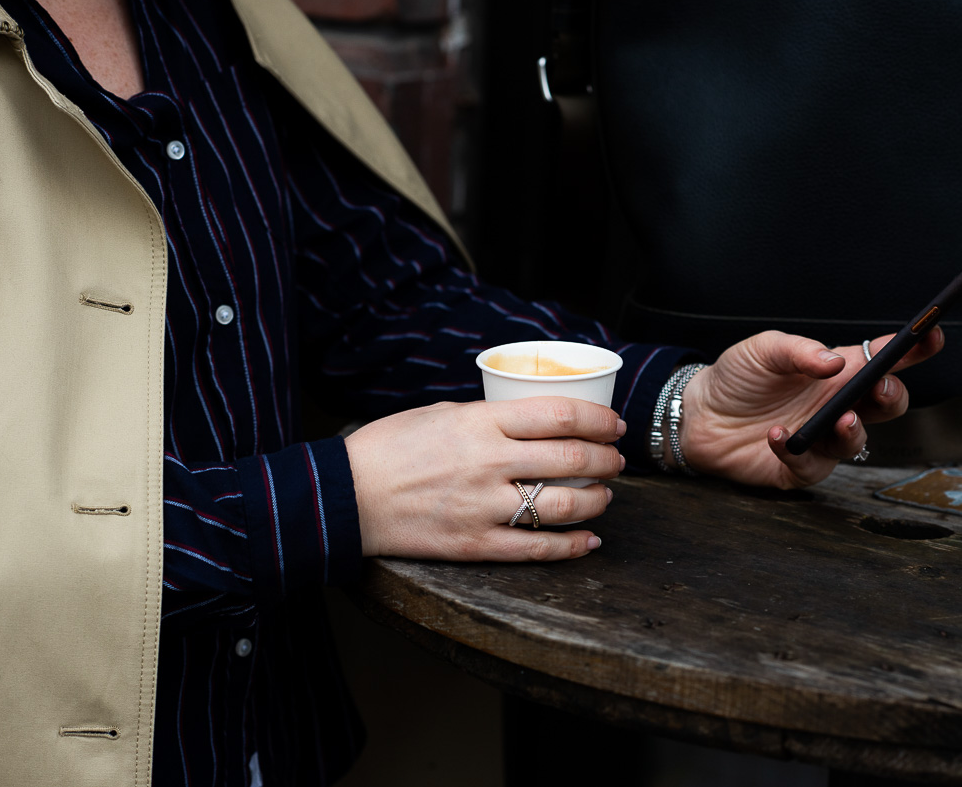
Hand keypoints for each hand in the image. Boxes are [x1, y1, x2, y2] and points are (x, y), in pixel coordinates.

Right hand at [345, 397, 625, 560]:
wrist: (345, 496)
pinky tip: (589, 539)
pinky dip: (571, 546)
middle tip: (616, 459)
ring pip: (563, 505)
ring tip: (605, 495)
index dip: (598, 419)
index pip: (559, 415)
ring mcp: (483, 507)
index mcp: (480, 423)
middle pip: (571, 459)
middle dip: (606, 459)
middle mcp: (488, 463)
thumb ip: (488, 418)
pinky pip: (536, 548)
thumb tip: (532, 423)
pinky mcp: (474, 545)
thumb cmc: (389, 447)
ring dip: (597, 500)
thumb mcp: (440, 413)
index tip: (614, 424)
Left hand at [678, 329, 942, 488]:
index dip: (915, 348)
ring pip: (857, 441)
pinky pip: (811, 466)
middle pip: (886, 405)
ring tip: (838, 418)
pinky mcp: (798, 468)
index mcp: (838, 372)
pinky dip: (797, 452)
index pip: (885, 360)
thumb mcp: (764, 349)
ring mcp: (821, 439)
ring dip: (853, 431)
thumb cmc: (738, 376)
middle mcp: (837, 406)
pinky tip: (778, 436)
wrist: (699, 413)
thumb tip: (834, 361)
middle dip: (893, 397)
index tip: (932, 334)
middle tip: (880, 389)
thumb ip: (798, 351)